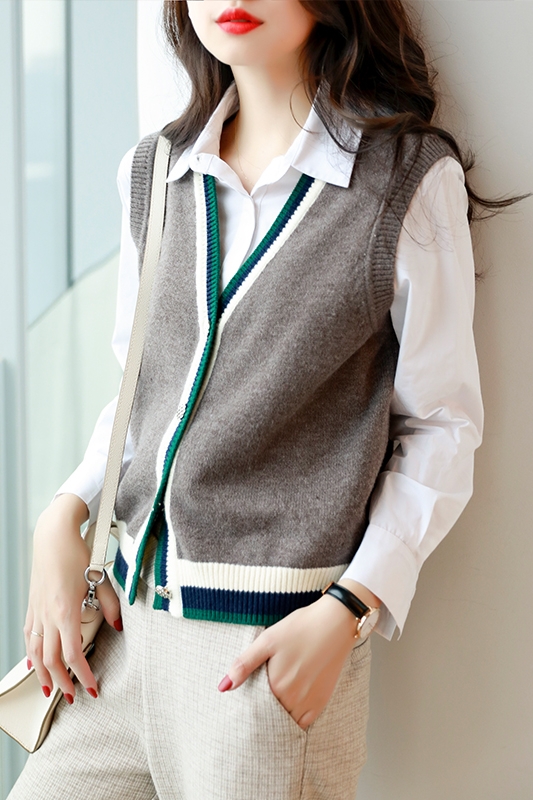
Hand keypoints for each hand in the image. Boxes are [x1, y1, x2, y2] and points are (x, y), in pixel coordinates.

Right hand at [24, 494, 121, 702]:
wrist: (53, 535)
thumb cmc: (77, 553)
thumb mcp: (99, 577)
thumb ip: (111, 604)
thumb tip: (119, 625)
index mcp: (66, 611)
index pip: (72, 655)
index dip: (82, 675)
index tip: (92, 688)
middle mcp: (48, 616)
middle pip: (51, 660)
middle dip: (62, 682)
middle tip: (73, 697)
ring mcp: (37, 611)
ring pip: (35, 652)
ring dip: (42, 674)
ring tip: (50, 689)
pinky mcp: (32, 605)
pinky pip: (29, 636)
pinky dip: (31, 653)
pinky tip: (34, 662)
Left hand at [218, 582, 377, 729]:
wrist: (335, 622)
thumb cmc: (300, 627)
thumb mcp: (267, 640)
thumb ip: (244, 665)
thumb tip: (222, 688)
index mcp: (276, 685)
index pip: (254, 707)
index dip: (248, 704)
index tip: (246, 697)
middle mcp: (293, 699)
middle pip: (270, 715)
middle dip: (262, 711)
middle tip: (260, 696)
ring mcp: (309, 702)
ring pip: (286, 720)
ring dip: (278, 715)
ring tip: (274, 697)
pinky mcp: (322, 701)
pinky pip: (303, 721)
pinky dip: (295, 718)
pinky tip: (290, 704)